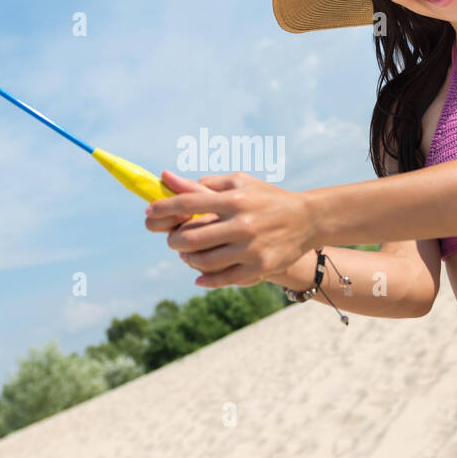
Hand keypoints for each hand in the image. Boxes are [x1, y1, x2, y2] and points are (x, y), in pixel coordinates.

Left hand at [144, 170, 317, 287]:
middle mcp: (242, 224)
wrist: (307, 219)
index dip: (163, 208)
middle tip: (172, 240)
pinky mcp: (259, 268)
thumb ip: (206, 184)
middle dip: (173, 240)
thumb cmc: (267, 198)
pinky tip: (198, 275)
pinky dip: (205, 279)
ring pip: (204, 261)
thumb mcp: (240, 183)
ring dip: (187, 259)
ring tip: (187, 255)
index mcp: (234, 200)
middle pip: (191, 238)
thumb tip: (168, 178)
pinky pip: (223, 278)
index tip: (149, 212)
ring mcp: (250, 249)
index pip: (189, 203)